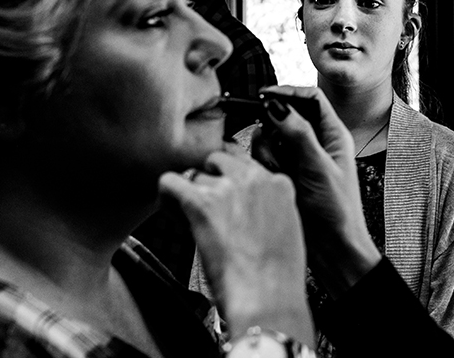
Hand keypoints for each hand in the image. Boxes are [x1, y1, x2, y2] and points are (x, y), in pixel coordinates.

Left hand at [158, 151, 313, 345]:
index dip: (233, 182)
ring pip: (195, 174)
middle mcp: (253, 177)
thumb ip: (268, 208)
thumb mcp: (287, 229)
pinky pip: (170, 182)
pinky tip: (171, 211)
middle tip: (207, 205)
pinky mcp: (201, 202)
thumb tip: (245, 210)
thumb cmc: (278, 275)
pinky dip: (166, 196)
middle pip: (220, 159)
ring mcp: (227, 187)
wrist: (268, 294)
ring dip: (191, 193)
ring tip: (190, 219)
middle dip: (211, 179)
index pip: (246, 164)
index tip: (228, 200)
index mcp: (279, 183)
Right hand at [252, 85, 382, 297]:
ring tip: (283, 173)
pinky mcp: (284, 175)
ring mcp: (298, 159)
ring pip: (270, 139)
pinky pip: (264, 160)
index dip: (288, 92)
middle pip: (284, 117)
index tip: (264, 95)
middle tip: (276, 148)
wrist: (332, 248)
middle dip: (275, 130)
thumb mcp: (318, 167)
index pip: (311, 99)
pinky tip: (277, 181)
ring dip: (269, 153)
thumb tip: (278, 106)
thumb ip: (298, 135)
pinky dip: (266, 167)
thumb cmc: (337, 210)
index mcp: (333, 135)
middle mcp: (315, 143)